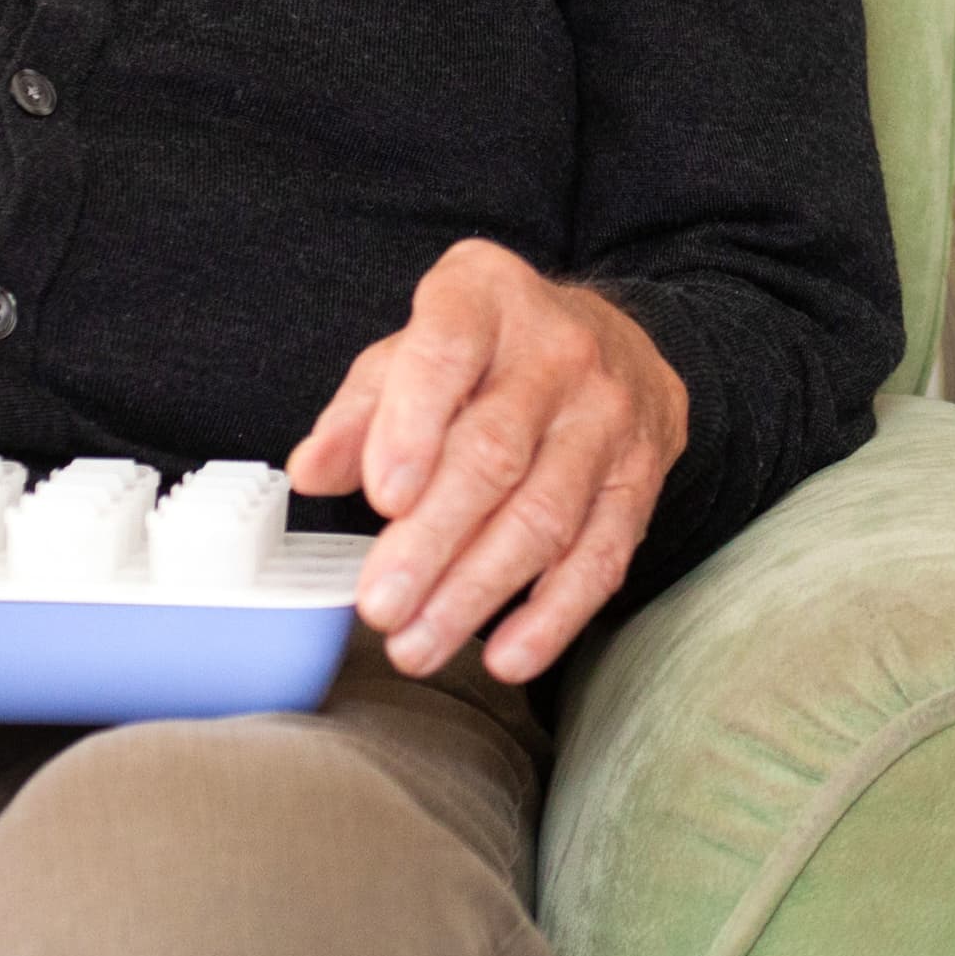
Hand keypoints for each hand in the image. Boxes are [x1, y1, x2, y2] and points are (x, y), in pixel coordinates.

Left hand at [287, 241, 685, 685]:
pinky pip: (602, 555)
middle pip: (494, 452)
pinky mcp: (641, 477)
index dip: (412, 424)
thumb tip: (312, 472)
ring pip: (544, 514)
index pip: (447, 350)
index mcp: (486, 299)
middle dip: (432, 539)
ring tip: (417, 645)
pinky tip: (506, 656)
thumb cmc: (489, 355)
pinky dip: (554, 615)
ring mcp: (608, 415)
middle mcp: (559, 350)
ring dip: (477, 591)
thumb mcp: (415, 352)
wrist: (616, 344)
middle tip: (379, 606)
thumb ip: (360, 410)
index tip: (382, 496)